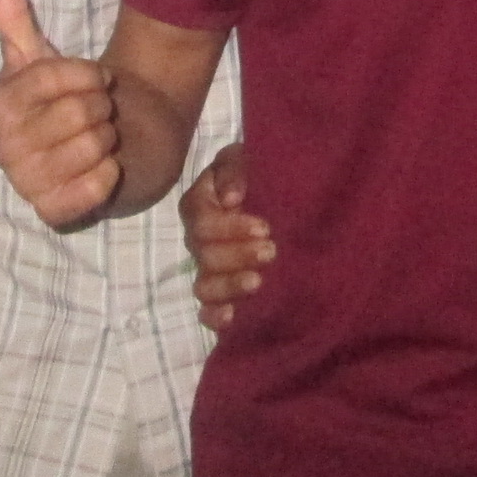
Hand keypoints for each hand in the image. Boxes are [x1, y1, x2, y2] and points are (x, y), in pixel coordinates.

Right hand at [0, 0, 122, 225]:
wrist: (113, 144)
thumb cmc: (73, 100)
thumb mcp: (44, 57)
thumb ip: (14, 18)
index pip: (48, 76)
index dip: (85, 73)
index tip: (96, 78)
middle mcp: (3, 148)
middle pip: (76, 113)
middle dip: (101, 107)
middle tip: (99, 113)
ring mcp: (26, 184)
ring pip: (90, 148)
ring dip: (109, 138)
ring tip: (102, 138)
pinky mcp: (54, 214)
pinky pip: (93, 189)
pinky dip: (109, 175)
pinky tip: (105, 169)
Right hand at [179, 144, 272, 334]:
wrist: (277, 192)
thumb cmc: (257, 173)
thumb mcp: (245, 158)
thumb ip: (234, 170)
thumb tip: (230, 198)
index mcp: (199, 205)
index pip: (203, 222)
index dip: (231, 228)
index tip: (265, 227)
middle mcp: (199, 241)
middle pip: (205, 255)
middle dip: (238, 254)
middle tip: (272, 250)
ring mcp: (208, 269)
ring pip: (204, 286)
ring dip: (229, 286)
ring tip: (258, 282)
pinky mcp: (221, 293)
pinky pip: (206, 310)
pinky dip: (214, 316)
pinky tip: (231, 318)